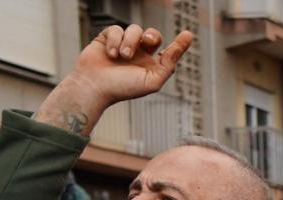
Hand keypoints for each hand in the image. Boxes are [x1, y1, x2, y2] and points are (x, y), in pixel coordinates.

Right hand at [67, 24, 194, 109]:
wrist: (94, 86)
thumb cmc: (122, 88)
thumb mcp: (151, 82)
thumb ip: (167, 66)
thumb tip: (178, 50)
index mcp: (150, 66)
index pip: (168, 52)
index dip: (179, 44)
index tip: (188, 34)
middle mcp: (139, 54)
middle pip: (152, 35)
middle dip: (152, 35)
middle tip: (148, 41)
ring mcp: (123, 45)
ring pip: (135, 30)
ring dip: (130, 41)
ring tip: (123, 56)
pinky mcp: (107, 38)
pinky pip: (117, 29)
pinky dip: (115, 40)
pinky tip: (111, 54)